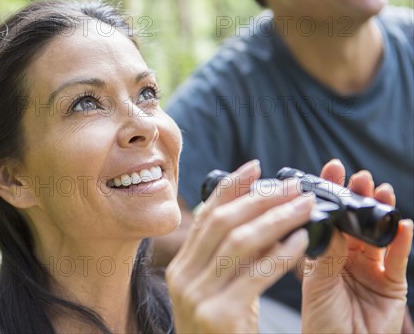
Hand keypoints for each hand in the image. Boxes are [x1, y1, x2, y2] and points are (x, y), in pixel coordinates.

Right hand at [166, 160, 313, 332]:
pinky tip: (300, 240)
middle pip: (221, 223)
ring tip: (303, 206)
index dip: (230, 187)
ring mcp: (197, 296)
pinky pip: (255, 274)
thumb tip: (259, 213)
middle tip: (290, 185)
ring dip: (275, 219)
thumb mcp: (219, 289)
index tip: (255, 166)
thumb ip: (230, 256)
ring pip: (238, 242)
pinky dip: (281, 254)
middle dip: (258, 198)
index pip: (204, 216)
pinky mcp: (220, 315)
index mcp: (180, 267)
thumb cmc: (222, 331)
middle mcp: (183, 277)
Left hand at [301, 159, 412, 333]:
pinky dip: (403, 241)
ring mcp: (372, 269)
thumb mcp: (318, 285)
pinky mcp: (393, 284)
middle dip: (358, 197)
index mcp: (325, 254)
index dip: (332, 194)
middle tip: (359, 177)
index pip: (330, 218)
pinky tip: (403, 224)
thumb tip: (332, 225)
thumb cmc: (322, 322)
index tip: (331, 170)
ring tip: (380, 191)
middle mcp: (348, 257)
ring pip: (378, 234)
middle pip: (356, 221)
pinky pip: (399, 259)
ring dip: (380, 212)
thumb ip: (328, 256)